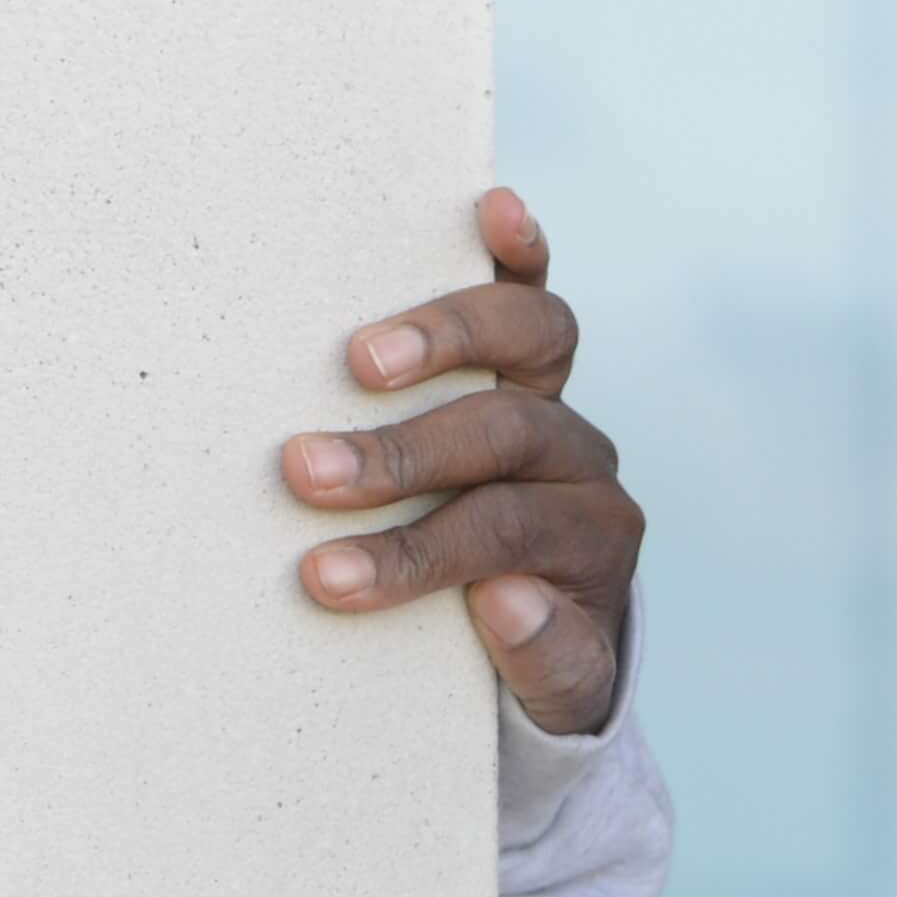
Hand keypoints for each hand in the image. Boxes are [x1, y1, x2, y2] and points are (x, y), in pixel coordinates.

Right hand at [280, 190, 638, 735]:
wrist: (561, 615)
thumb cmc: (530, 649)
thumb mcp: (556, 688)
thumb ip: (545, 658)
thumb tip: (506, 598)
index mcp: (589, 536)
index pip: (503, 534)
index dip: (416, 554)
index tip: (326, 577)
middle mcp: (580, 457)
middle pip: (505, 434)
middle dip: (404, 457)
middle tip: (307, 473)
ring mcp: (554, 396)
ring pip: (528, 345)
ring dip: (442, 340)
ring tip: (357, 363)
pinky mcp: (526, 352)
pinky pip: (533, 289)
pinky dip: (518, 250)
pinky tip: (496, 207)